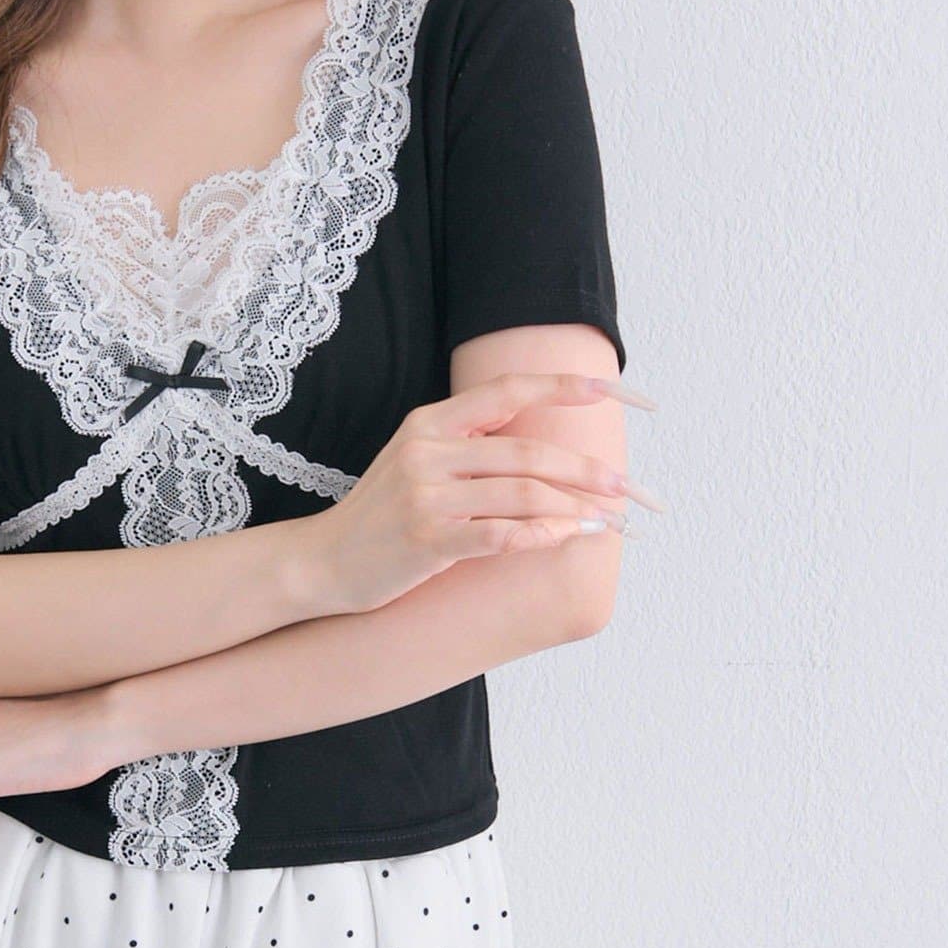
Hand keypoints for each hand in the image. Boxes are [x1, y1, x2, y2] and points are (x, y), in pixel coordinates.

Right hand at [310, 371, 650, 614]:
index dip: (561, 386)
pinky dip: (542, 535)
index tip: (609, 388)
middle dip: (583, 468)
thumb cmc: (382, 513)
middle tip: (623, 483)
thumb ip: (469, 443)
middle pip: (525, 451)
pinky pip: (501, 534)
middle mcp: (427, 451)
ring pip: (521, 493)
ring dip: (574, 507)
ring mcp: (426, 496)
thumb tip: (540, 439)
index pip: (506, 390)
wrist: (324, 560)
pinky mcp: (427, 540)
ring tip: (607, 518)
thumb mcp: (417, 459)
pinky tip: (566, 537)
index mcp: (429, 423)